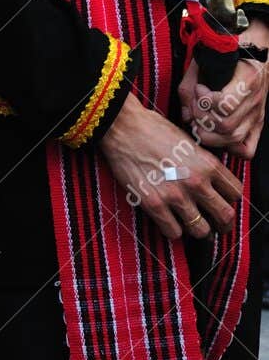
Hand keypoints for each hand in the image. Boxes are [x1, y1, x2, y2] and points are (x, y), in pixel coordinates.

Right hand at [98, 92, 242, 240]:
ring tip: (190, 223)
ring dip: (197, 229)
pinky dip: (173, 230)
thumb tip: (211, 181)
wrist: (123, 126)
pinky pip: (174, 233)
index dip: (229, 198)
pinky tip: (169, 220)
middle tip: (215, 224)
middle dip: (222, 222)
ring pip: (201, 231)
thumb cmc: (153, 128)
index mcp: (207, 164)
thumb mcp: (188, 141)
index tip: (222, 201)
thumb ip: (203, 163)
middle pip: (225, 216)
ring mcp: (175, 195)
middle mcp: (196, 182)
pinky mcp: (154, 205)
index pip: (235, 193)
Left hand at [179, 39, 268, 160]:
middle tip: (195, 108)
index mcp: (247, 79)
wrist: (256, 50)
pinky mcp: (257, 124)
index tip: (199, 89)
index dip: (205, 101)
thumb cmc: (228, 52)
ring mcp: (257, 114)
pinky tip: (218, 135)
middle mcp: (255, 99)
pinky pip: (248, 150)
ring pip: (234, 139)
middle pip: (226, 126)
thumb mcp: (206, 58)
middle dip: (203, 120)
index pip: (225, 104)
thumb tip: (186, 115)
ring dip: (210, 136)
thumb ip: (189, 85)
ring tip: (199, 122)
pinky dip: (231, 149)